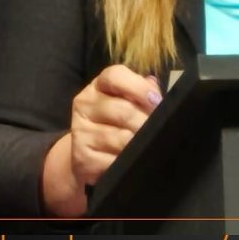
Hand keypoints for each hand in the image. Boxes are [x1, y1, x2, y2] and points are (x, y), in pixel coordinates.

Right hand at [41, 65, 162, 215]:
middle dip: (145, 122)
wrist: (88, 154)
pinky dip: (127, 163)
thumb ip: (142, 92)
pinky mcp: (81, 157)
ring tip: (145, 146)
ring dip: (138, 144)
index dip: (139, 87)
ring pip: (120, 138)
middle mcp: (85, 103)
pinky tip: (131, 161)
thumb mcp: (128, 101)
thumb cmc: (115, 122)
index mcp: (98, 85)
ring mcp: (80, 130)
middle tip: (158, 130)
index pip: (115, 76)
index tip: (157, 101)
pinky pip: (113, 161)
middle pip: (123, 110)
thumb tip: (155, 93)